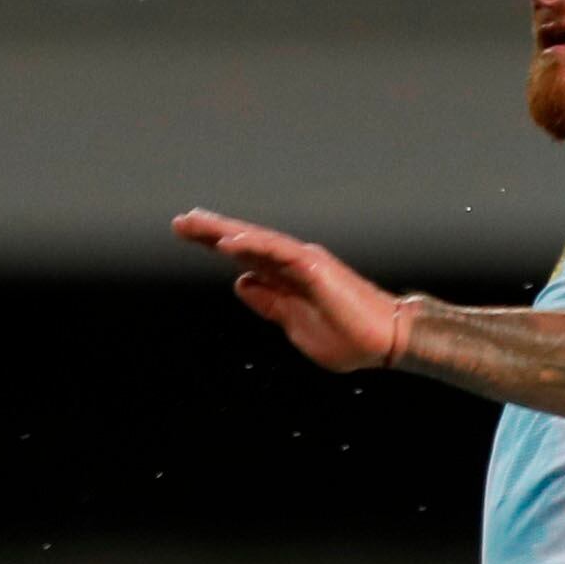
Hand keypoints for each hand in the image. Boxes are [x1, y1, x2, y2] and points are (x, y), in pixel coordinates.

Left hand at [174, 208, 407, 373]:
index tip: (187, 233)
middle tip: (180, 221)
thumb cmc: (347, 337)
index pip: (244, 257)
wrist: (383, 342)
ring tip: (195, 223)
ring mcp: (304, 263)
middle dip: (211, 231)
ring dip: (225, 232)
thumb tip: (242, 284)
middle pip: (246, 243)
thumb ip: (269, 304)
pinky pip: (278, 254)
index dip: (216, 244)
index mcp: (286, 278)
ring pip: (258, 241)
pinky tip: (227, 243)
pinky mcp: (315, 269)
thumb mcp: (293, 324)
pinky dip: (253, 246)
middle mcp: (293, 264)